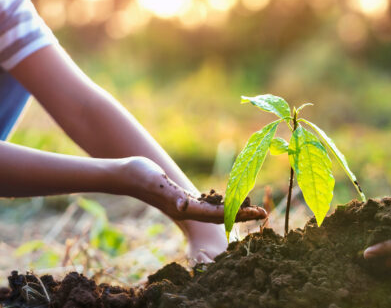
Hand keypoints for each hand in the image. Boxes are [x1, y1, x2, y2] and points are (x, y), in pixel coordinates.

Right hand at [116, 157, 267, 222]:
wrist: (125, 174)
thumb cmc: (140, 174)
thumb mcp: (156, 183)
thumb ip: (170, 195)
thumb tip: (184, 206)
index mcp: (183, 207)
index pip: (218, 215)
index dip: (239, 214)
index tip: (257, 213)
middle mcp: (186, 209)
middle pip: (221, 216)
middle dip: (242, 215)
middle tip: (264, 215)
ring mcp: (184, 205)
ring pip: (216, 210)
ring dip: (234, 209)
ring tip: (253, 207)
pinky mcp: (182, 198)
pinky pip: (207, 203)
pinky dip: (222, 202)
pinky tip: (231, 199)